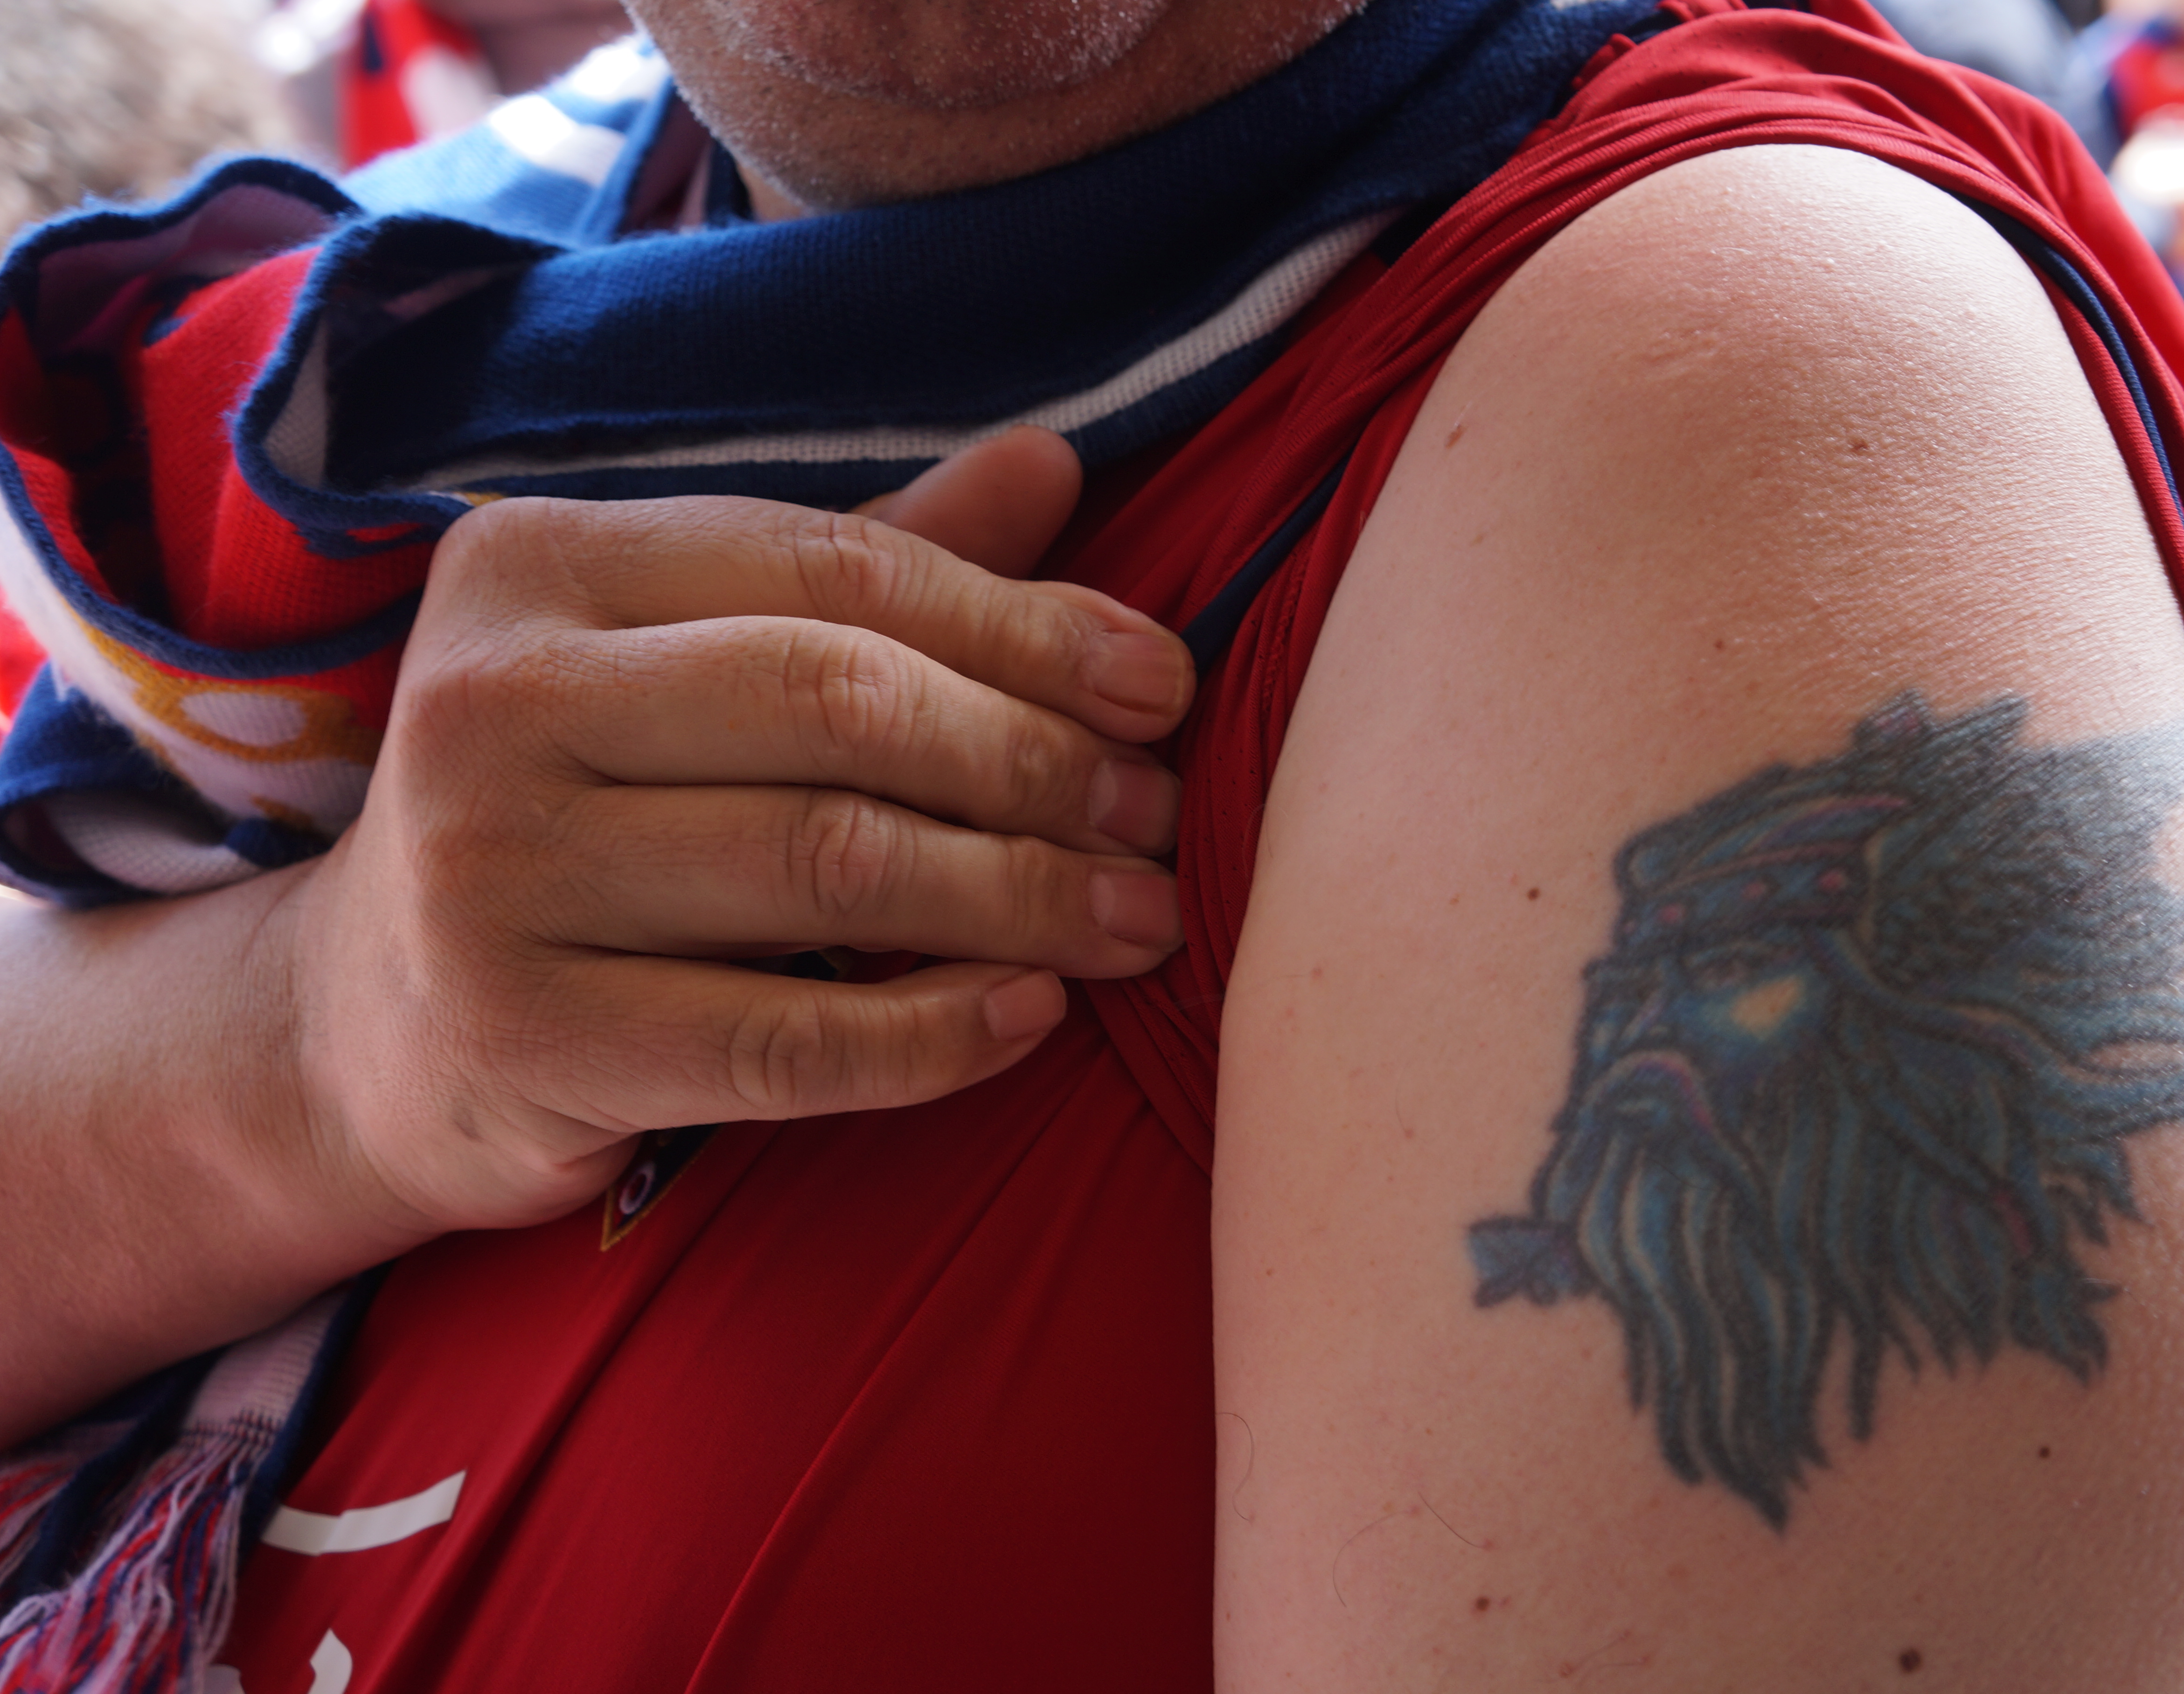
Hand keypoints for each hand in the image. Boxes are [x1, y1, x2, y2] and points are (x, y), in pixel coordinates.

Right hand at [283, 428, 1192, 1238]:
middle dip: (1036, 763)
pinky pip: (782, 1042)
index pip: (839, 570)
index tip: (1164, 686)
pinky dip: (933, 1033)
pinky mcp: (523, 1040)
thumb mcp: (693, 658)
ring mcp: (490, 874)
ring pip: (828, 866)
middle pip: (839, 705)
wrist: (377, 1024)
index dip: (1027, 627)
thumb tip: (1057, 459)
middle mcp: (490, 697)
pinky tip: (1035, 1018)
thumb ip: (866, 564)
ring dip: (1020, 897)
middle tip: (1159, 820)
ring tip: (1138, 920)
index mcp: (539, 561)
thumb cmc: (586, 809)